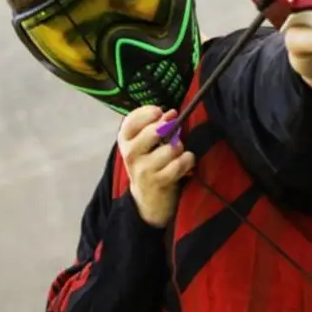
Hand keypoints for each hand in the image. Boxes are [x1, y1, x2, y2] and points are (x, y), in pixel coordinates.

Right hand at [117, 106, 194, 227]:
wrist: (147, 199)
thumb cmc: (149, 164)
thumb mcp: (143, 144)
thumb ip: (155, 126)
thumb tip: (171, 113)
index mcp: (125, 140)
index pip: (131, 121)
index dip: (148, 113)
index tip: (159, 112)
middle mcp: (130, 154)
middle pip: (153, 131)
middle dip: (169, 130)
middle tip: (172, 136)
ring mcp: (143, 169)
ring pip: (170, 148)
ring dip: (179, 148)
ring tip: (177, 154)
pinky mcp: (158, 181)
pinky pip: (179, 163)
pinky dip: (187, 161)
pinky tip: (184, 164)